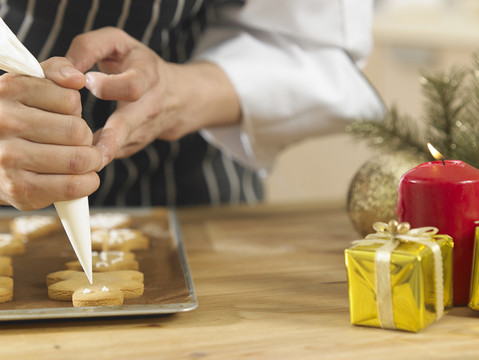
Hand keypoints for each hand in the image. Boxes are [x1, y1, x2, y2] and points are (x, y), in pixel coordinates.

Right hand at [0, 57, 101, 209]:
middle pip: (77, 131)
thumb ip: (56, 72)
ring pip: (78, 159)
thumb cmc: (21, 120)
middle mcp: (4, 122)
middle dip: (86, 138)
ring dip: (91, 161)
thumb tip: (78, 79)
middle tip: (78, 143)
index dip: (77, 111)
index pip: (71, 100)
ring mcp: (8, 158)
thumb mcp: (32, 88)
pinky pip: (73, 186)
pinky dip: (88, 183)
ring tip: (83, 160)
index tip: (66, 116)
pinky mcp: (19, 189)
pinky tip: (83, 178)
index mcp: (8, 91)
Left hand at [66, 27, 240, 168]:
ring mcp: (144, 130)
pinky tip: (81, 157)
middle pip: (129, 125)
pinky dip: (96, 155)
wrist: (179, 97)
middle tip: (96, 154)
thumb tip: (62, 73)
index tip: (87, 82)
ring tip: (84, 164)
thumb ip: (88, 48)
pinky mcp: (135, 145)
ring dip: (101, 155)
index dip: (109, 86)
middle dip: (112, 140)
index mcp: (147, 76)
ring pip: (121, 147)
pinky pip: (113, 153)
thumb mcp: (118, 43)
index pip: (132, 85)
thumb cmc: (139, 64)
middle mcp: (149, 106)